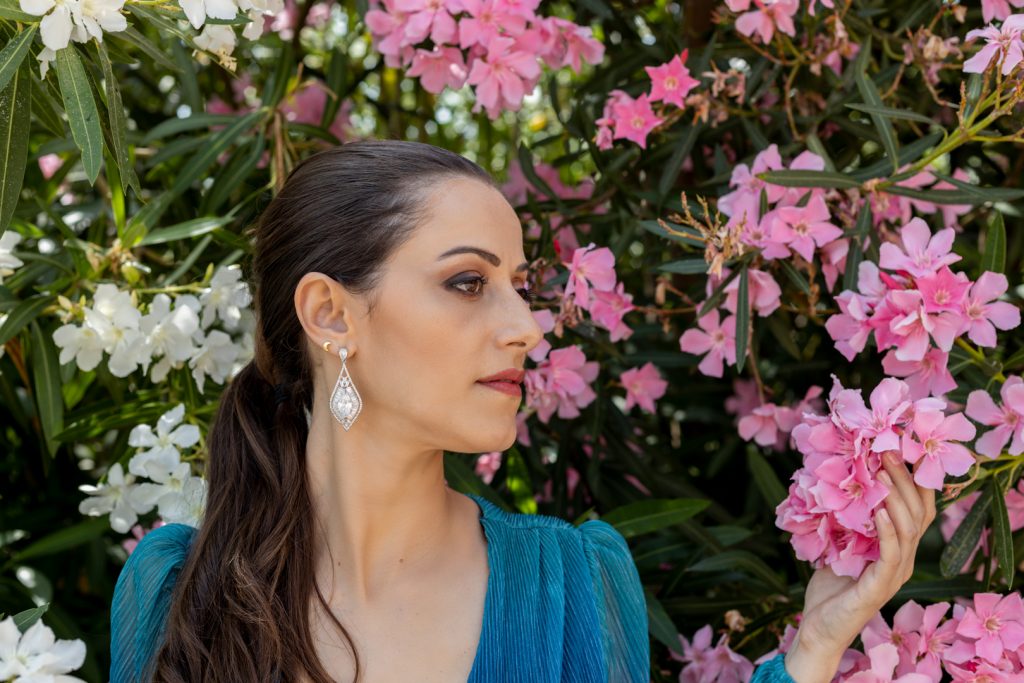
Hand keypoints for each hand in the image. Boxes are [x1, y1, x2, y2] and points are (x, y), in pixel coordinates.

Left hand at [783, 450, 937, 682]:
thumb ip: (845, 517)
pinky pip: (892, 554)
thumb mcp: (838, 543)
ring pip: (909, 529)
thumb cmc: (829, 587)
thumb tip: (833, 479)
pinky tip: (878, 511)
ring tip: (880, 471)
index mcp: (898, 547)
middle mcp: (904, 559)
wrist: (817, 627)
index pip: (916, 507)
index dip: (911, 478)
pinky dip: (886, 530)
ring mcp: (895, 574)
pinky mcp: (880, 587)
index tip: (896, 446)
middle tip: (888, 448)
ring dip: (896, 497)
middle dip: (904, 478)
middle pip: (918, 512)